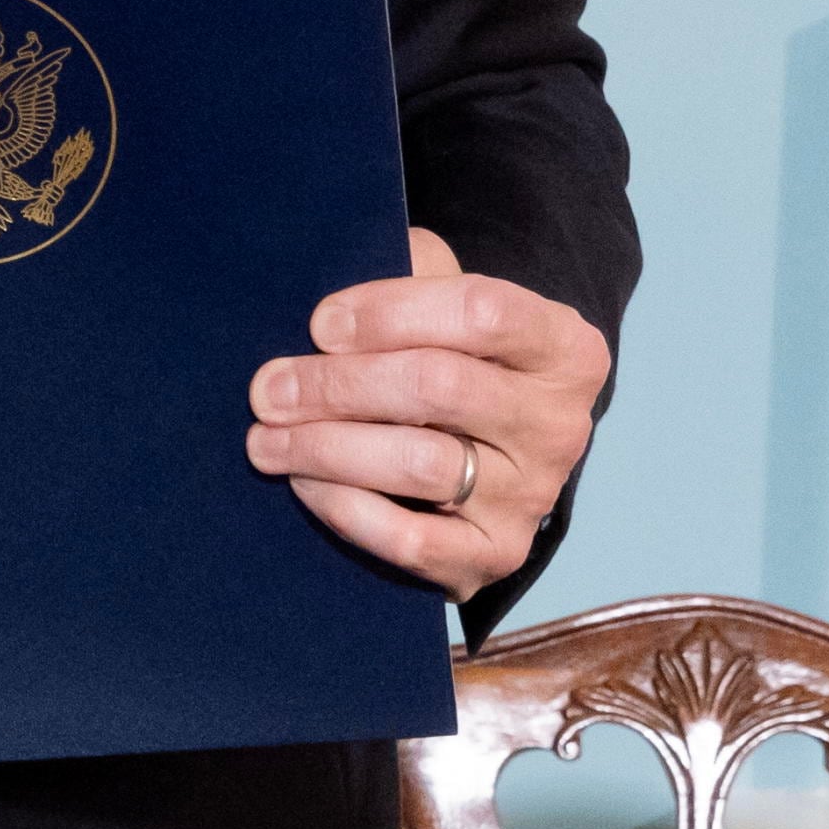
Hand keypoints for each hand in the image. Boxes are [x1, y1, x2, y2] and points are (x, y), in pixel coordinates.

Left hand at [245, 227, 608, 598]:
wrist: (489, 449)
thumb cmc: (454, 357)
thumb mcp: (445, 300)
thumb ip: (408, 274)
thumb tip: (331, 305)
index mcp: (563, 347)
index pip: (481, 312)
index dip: (389, 313)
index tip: (319, 323)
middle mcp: (559, 423)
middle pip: (439, 386)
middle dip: (336, 384)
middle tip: (267, 388)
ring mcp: (533, 495)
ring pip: (421, 464)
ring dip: (325, 448)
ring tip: (265, 439)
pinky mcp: (497, 554)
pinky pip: (414, 540)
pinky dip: (346, 510)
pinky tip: (304, 484)